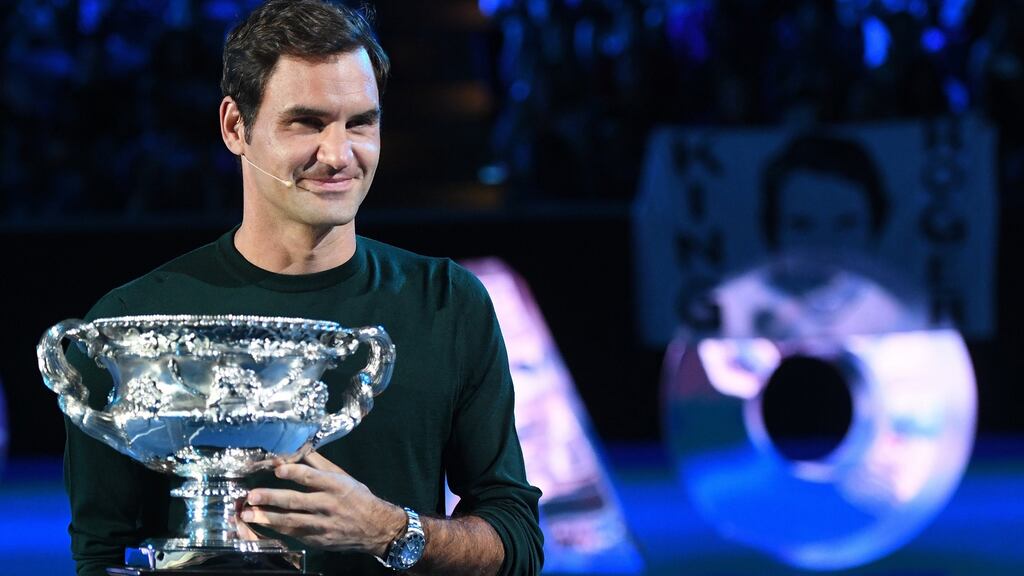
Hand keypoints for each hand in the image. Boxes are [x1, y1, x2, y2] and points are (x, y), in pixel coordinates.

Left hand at [237, 451, 405, 554]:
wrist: (374, 528)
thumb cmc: (356, 497)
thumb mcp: (342, 476)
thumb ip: (318, 464)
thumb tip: (296, 449)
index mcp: (335, 485)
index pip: (311, 477)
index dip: (293, 472)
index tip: (276, 469)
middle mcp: (328, 505)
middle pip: (296, 501)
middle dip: (271, 498)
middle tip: (251, 495)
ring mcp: (322, 525)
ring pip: (291, 521)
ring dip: (267, 517)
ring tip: (249, 514)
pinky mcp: (319, 540)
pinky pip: (295, 534)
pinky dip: (278, 529)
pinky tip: (263, 525)